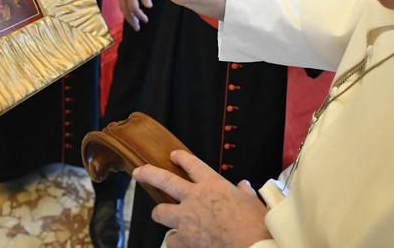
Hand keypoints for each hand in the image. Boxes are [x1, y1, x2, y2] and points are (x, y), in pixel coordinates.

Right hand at [116, 0, 152, 30]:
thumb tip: (149, 7)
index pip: (134, 8)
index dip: (140, 15)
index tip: (145, 20)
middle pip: (126, 12)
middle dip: (132, 21)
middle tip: (137, 28)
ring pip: (122, 10)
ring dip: (128, 18)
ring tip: (134, 24)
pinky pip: (121, 6)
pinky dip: (126, 12)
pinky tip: (130, 14)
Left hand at [133, 150, 270, 247]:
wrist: (253, 246)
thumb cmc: (255, 224)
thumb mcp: (252, 202)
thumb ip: (244, 192)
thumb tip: (244, 186)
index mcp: (212, 183)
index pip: (191, 163)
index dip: (180, 158)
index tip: (173, 155)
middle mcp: (194, 197)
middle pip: (164, 180)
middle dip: (148, 174)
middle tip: (139, 172)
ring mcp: (186, 218)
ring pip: (160, 211)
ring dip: (160, 213)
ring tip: (160, 214)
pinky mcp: (184, 239)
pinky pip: (171, 240)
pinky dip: (175, 241)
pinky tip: (180, 242)